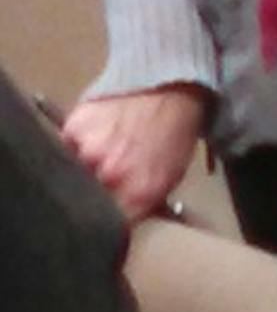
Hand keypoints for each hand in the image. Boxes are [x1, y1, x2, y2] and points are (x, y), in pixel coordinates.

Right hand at [61, 82, 206, 221]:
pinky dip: (77, 145)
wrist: (168, 86)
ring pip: (74, 174)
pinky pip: (66, 147)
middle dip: (96, 194)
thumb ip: (144, 203)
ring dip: (84, 168)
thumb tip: (125, 221)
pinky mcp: (73, 128)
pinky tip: (96, 133)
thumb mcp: (170, 177)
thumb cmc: (175, 133)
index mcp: (138, 193)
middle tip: (107, 179)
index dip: (110, 221)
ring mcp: (88, 151)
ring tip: (104, 151)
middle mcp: (110, 176)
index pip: (111, 225)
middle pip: (88, 201)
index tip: (111, 215)